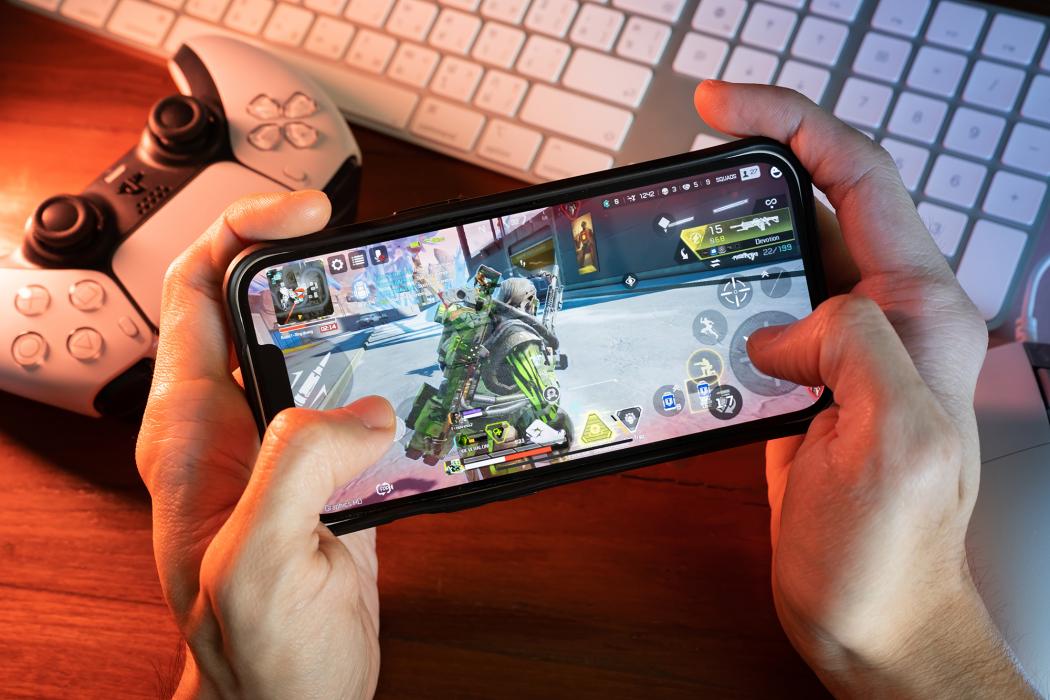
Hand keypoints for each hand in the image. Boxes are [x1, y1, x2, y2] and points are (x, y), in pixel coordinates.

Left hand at [136, 191, 393, 699]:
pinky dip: (402, 381)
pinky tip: (434, 380)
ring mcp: (291, 446)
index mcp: (193, 430)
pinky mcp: (337, 471)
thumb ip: (298, 469)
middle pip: (270, 306)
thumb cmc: (254, 652)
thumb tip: (365, 411)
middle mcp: (238, 426)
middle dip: (320, 267)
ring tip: (414, 302)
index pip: (198, 291)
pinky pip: (368, 402)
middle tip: (373, 253)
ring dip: (370, 325)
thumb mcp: (260, 560)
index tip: (303, 212)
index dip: (242, 232)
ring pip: (326, 350)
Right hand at [694, 81, 1035, 696]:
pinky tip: (679, 311)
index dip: (792, 125)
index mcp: (916, 312)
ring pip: (773, 262)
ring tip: (669, 235)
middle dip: (747, 171)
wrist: (872, 617)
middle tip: (684, 164)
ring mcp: (837, 351)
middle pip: (813, 206)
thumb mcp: (897, 442)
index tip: (723, 108)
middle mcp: (881, 319)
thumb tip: (785, 323)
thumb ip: (856, 349)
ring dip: (720, 243)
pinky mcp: (799, 384)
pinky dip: (711, 303)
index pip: (860, 180)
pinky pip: (751, 317)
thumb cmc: (896, 550)